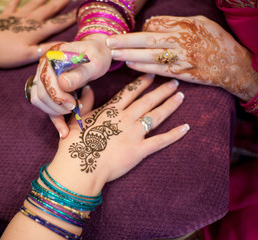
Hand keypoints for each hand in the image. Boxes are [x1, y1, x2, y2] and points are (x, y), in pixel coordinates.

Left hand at [0, 0, 75, 67]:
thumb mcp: (28, 55)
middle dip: (62, 2)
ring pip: (35, 4)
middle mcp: (31, 20)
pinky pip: (13, 5)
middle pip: (50, 9)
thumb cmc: (5, 53)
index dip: (71, 17)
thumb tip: (65, 46)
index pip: (59, 23)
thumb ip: (47, 49)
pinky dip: (16, 0)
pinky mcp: (5, 17)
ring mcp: (18, 16)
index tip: (82, 10)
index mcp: (38, 31)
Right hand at [30, 34, 111, 137]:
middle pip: (40, 93)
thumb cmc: (97, 55)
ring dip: (54, 111)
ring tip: (73, 111)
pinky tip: (64, 132)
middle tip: (74, 108)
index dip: (58, 96)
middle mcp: (43, 66)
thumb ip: (80, 73)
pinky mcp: (48, 88)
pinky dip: (54, 119)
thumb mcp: (95, 63)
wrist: (97, 53)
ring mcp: (43, 77)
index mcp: (52, 56)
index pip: (46, 81)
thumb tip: (63, 84)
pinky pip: (45, 106)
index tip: (74, 103)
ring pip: (38, 100)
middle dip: (57, 105)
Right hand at [47, 74, 189, 195]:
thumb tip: (88, 88)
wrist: (80, 167)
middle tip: (174, 83)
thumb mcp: (77, 120)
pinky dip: (174, 134)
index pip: (130, 92)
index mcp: (111, 111)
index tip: (152, 75)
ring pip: (156, 116)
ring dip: (170, 105)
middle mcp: (125, 118)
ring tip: (181, 96)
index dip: (142, 83)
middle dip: (161, 91)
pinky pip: (161, 141)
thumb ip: (84, 103)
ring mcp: (134, 134)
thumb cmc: (75, 145)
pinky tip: (186, 128)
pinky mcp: (140, 150)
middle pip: (147, 101)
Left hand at [107, 15, 257, 101]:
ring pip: (149, 57)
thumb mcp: (199, 23)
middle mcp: (181, 43)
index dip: (141, 29)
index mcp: (184, 27)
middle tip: (109, 42)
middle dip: (126, 41)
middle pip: (147, 41)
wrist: (232, 65)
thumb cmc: (215, 40)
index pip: (155, 25)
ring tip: (114, 54)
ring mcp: (180, 60)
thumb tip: (150, 25)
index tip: (131, 33)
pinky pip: (157, 70)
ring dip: (130, 56)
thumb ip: (175, 23)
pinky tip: (130, 65)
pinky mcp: (180, 74)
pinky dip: (142, 67)